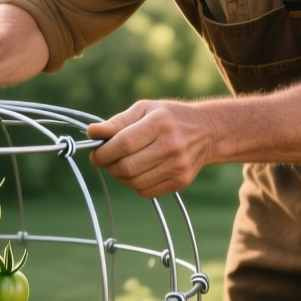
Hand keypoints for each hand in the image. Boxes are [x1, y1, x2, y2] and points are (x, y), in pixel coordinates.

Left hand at [86, 101, 213, 197]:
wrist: (208, 131)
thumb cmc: (169, 118)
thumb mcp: (144, 109)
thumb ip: (118, 122)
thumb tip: (92, 133)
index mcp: (160, 123)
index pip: (124, 144)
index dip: (103, 152)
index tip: (95, 153)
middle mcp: (172, 145)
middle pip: (127, 166)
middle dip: (108, 165)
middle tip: (104, 160)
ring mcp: (178, 165)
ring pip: (135, 181)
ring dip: (119, 176)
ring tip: (119, 165)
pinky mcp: (181, 180)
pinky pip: (146, 191)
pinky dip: (134, 184)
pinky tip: (136, 172)